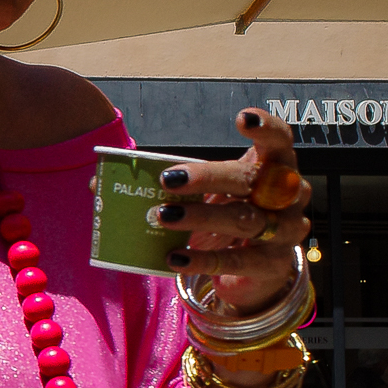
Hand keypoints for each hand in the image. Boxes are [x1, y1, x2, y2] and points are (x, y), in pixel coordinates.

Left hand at [155, 109, 308, 326]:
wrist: (255, 269)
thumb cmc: (227, 216)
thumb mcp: (206, 195)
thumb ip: (164, 183)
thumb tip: (98, 183)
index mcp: (274, 167)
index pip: (280, 140)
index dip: (265, 128)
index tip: (242, 118)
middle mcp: (288, 196)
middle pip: (253, 179)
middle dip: (210, 176)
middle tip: (168, 179)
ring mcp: (285, 231)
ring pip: (245, 220)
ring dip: (201, 216)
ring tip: (162, 216)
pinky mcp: (273, 265)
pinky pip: (237, 261)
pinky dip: (203, 259)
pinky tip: (174, 257)